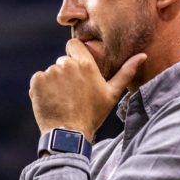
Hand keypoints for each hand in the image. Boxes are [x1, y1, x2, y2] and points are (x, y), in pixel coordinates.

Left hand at [29, 38, 146, 141]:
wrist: (69, 134)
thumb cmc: (93, 114)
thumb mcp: (112, 94)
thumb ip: (126, 72)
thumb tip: (143, 55)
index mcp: (85, 64)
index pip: (73, 44)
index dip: (75, 54)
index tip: (77, 68)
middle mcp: (66, 64)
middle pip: (63, 61)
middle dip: (66, 73)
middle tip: (72, 92)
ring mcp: (50, 72)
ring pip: (51, 71)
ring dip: (54, 82)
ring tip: (62, 100)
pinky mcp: (37, 81)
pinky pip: (38, 79)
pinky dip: (42, 89)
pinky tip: (51, 101)